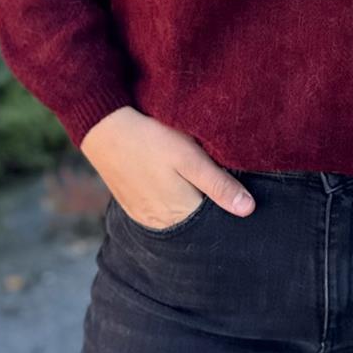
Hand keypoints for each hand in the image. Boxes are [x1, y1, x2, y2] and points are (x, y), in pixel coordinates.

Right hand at [79, 106, 254, 224]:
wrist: (104, 128)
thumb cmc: (151, 138)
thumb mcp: (190, 157)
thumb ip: (218, 185)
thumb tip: (248, 210)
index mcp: (179, 213)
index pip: (215, 223)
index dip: (227, 206)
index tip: (236, 190)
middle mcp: (160, 223)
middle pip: (196, 223)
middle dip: (210, 208)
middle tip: (216, 181)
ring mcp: (144, 218)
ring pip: (178, 219)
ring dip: (190, 206)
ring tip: (193, 181)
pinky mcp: (133, 208)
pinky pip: (160, 215)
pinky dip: (172, 205)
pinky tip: (174, 186)